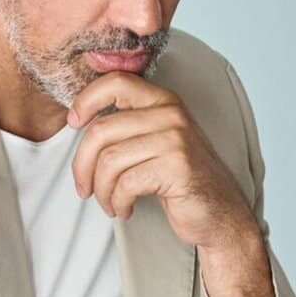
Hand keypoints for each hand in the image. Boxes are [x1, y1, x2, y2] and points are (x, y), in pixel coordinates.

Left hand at [66, 73, 273, 296]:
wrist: (222, 214)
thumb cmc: (183, 182)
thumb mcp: (158, 143)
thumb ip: (130, 126)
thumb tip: (80, 122)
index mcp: (164, 101)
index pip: (115, 82)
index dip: (86, 100)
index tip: (73, 123)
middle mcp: (171, 114)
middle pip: (102, 130)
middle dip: (82, 165)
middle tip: (83, 188)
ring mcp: (175, 140)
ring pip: (110, 161)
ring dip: (102, 190)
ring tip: (110, 203)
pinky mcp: (176, 168)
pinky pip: (126, 183)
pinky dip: (118, 202)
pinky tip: (125, 210)